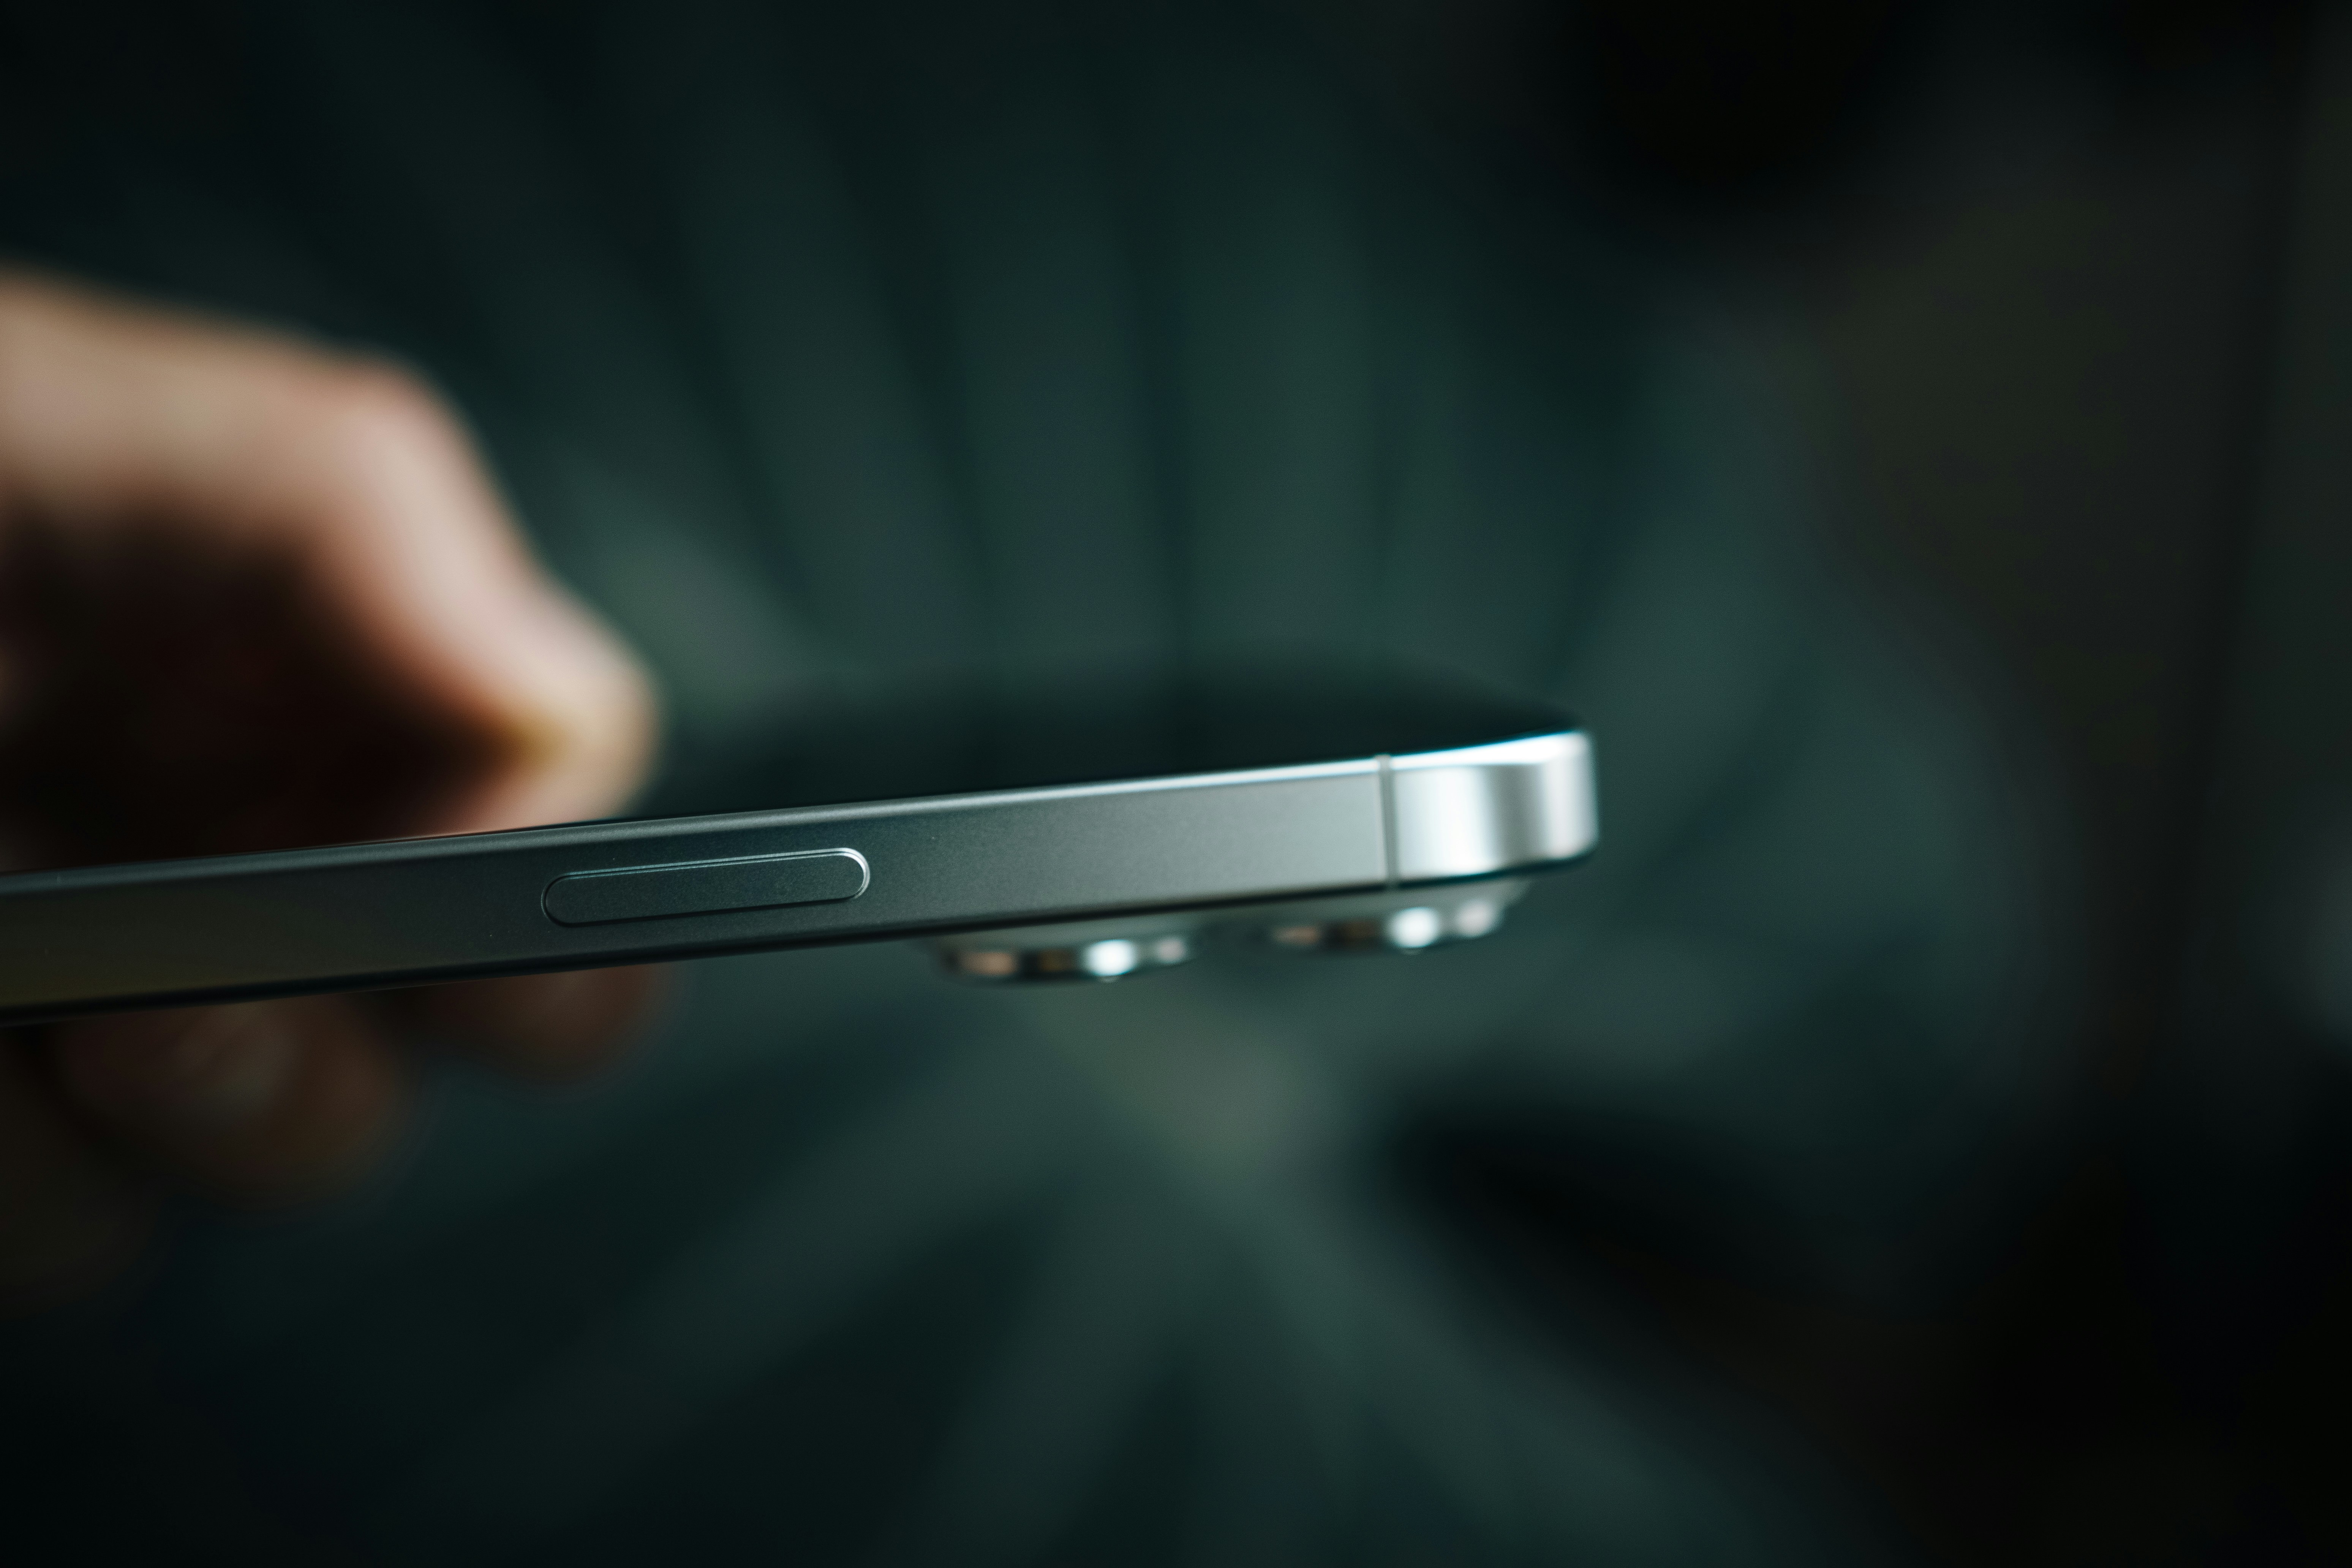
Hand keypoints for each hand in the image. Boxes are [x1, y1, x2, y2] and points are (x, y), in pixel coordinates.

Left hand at [0, 270, 661, 1306]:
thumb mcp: (59, 417)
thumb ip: (348, 505)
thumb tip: (555, 698)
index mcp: (313, 684)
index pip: (554, 821)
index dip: (559, 885)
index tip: (450, 885)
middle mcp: (255, 847)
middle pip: (447, 1048)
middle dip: (331, 1060)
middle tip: (170, 1024)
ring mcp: (117, 995)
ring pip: (240, 1159)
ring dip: (117, 1119)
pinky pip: (52, 1224)